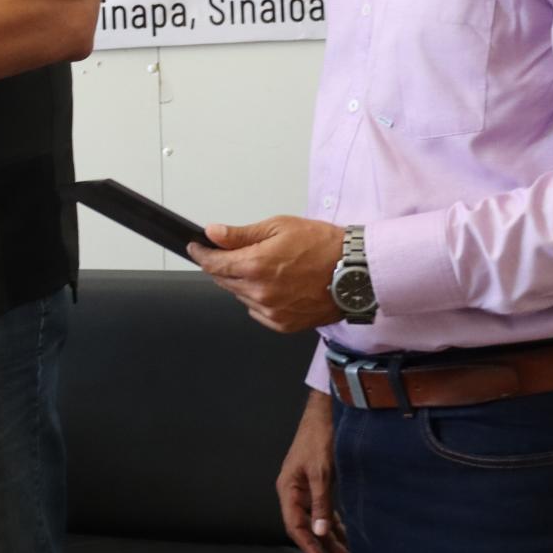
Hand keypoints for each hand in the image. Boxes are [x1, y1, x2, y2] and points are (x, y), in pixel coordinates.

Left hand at [188, 216, 345, 332]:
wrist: (356, 271)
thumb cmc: (323, 245)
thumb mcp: (279, 227)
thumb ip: (241, 234)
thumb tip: (214, 233)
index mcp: (256, 266)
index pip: (213, 264)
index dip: (201, 254)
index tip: (196, 248)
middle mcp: (260, 292)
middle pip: (223, 281)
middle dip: (223, 266)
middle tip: (234, 253)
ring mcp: (271, 311)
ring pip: (240, 296)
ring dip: (242, 282)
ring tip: (266, 267)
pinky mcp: (283, 324)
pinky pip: (257, 311)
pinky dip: (258, 298)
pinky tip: (276, 285)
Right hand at [277, 390, 349, 552]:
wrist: (324, 415)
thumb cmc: (319, 440)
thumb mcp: (321, 473)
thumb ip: (321, 504)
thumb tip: (320, 533)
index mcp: (288, 489)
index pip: (295, 526)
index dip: (309, 548)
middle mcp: (293, 492)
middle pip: (304, 527)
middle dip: (319, 548)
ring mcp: (305, 489)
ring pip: (315, 520)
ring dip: (328, 538)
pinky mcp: (317, 485)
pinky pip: (323, 510)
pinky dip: (332, 524)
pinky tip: (344, 536)